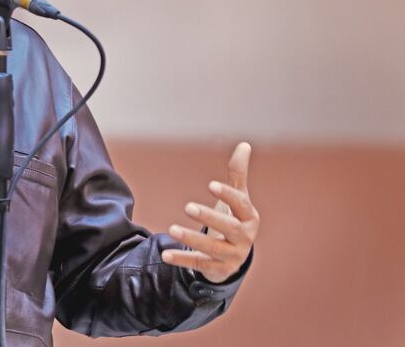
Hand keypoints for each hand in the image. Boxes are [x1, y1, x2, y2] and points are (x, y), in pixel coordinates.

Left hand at [161, 142, 259, 282]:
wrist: (234, 256)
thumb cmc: (233, 219)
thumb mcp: (237, 199)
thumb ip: (238, 174)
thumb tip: (244, 144)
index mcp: (250, 218)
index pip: (241, 205)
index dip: (227, 195)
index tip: (210, 185)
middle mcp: (245, 238)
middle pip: (228, 228)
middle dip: (209, 217)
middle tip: (188, 206)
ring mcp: (232, 256)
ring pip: (212, 248)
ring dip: (191, 239)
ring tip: (171, 229)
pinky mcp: (218, 269)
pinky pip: (199, 264)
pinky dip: (182, 259)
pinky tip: (165, 254)